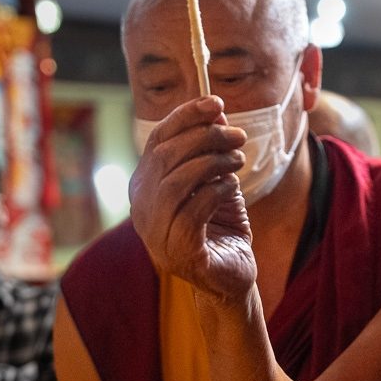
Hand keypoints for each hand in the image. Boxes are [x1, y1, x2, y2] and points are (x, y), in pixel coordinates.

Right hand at [129, 96, 252, 299]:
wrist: (230, 278)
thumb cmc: (221, 226)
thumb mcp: (217, 180)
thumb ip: (211, 150)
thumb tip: (216, 110)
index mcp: (145, 186)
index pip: (157, 141)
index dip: (184, 117)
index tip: (215, 102)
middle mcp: (142, 209)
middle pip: (166, 157)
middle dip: (205, 138)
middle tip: (238, 136)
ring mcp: (155, 234)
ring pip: (176, 183)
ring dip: (213, 163)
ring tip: (238, 160)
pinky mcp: (178, 253)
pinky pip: (192, 212)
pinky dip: (216, 192)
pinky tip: (232, 187)